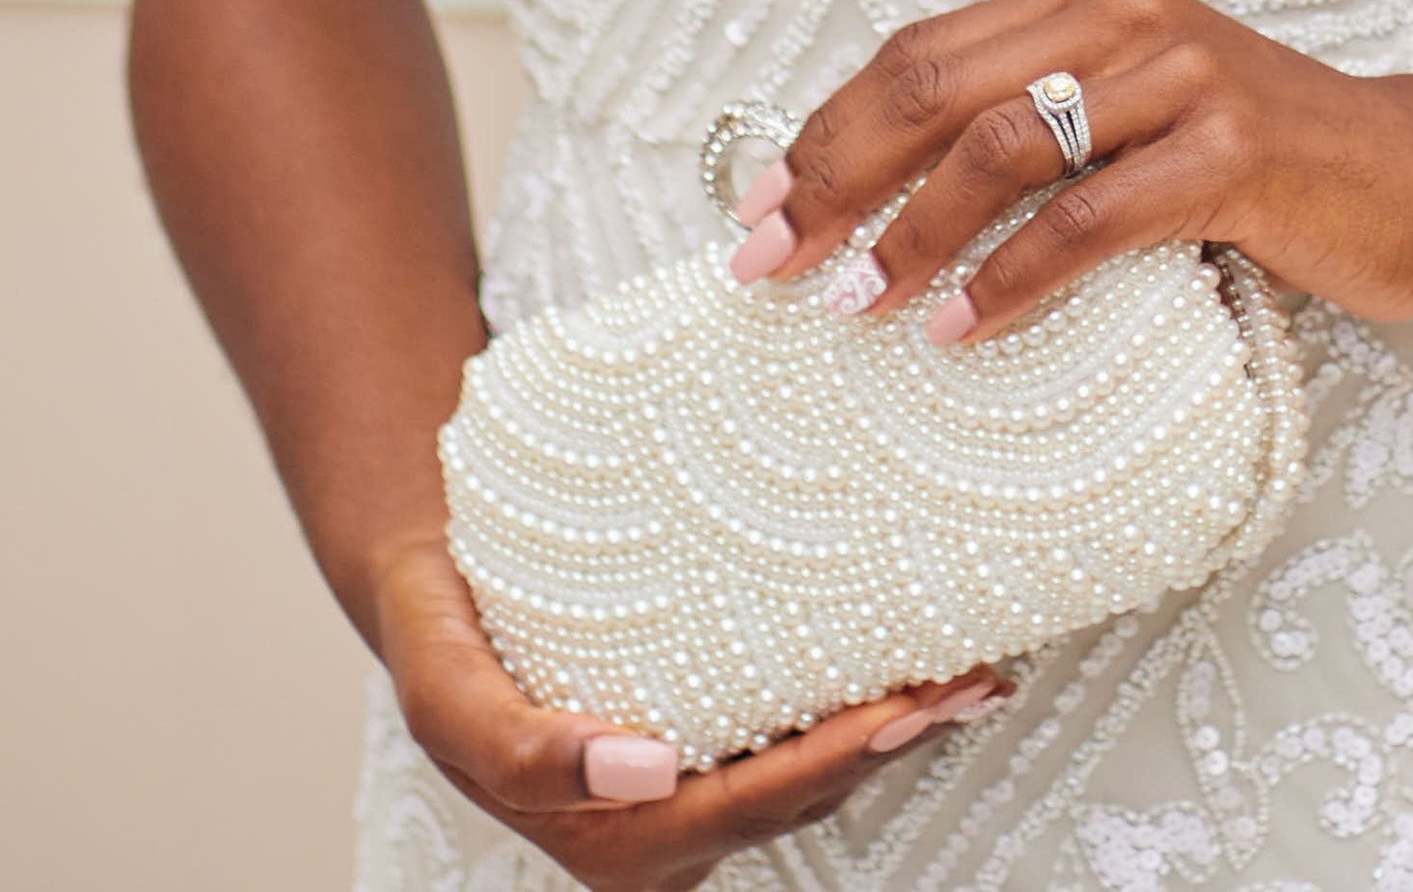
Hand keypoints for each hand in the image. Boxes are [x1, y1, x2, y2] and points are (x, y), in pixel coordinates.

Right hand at [375, 533, 1008, 889]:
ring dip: (896, 726)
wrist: (432, 582)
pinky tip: (917, 662)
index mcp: (608, 837)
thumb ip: (524, 749)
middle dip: (892, 741)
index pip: (748, 804)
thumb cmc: (440, 633)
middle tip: (972, 678)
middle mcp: (658, 834)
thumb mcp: (446, 694)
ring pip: (812, 769)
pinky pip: (796, 733)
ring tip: (974, 673)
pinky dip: (862, 703)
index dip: (832, 761)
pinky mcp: (706, 742)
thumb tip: (645, 772)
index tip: (901, 710)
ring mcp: (687, 794)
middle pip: (800, 792)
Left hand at [730, 0, 1412, 340]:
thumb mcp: (1134, 120)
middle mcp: (1123, 16)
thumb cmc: (1262, 165)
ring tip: (853, 304)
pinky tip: (959, 330)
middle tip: (767, 262)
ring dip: (911, 233)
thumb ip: (1034, 130)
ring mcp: (1181, 77)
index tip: (752, 210)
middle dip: (833, 175)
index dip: (824, 130)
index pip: (917, 54)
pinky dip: (1011, 280)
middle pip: (934, 85)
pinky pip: (1091, 219)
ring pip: (1002, 146)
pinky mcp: (1232, 152)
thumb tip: (879, 205)